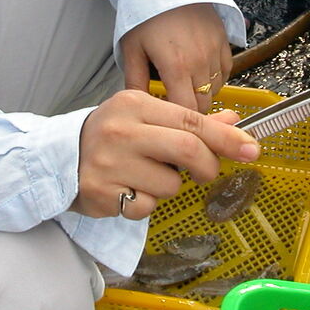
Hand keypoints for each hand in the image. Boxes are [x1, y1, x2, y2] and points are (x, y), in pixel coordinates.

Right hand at [73, 89, 258, 219]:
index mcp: (134, 104)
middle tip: (205, 172)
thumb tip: (233, 120)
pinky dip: (146, 203)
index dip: (226, 136)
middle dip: (207, 165)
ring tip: (147, 177)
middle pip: (187, 148)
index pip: (191, 120)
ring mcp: (110, 163)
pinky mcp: (102, 193)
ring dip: (170, 186)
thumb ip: (187, 120)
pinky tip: (129, 190)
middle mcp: (121, 130)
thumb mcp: (145, 116)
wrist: (58, 157)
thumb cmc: (110, 135)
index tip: (252, 149)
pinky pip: (147, 206)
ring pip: (170, 183)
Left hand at [120, 2, 232, 114]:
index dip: (180, 121)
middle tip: (176, 105)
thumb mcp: (132, 50)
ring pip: (215, 89)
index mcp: (176, 67)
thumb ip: (135, 82)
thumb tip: (139, 107)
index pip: (187, 112)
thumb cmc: (145, 15)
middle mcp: (200, 61)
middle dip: (191, 110)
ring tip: (185, 85)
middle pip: (204, 104)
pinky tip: (199, 72)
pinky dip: (215, 77)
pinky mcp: (224, 41)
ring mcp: (215, 50)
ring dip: (202, 93)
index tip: (170, 121)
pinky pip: (226, 71)